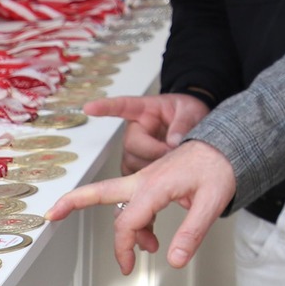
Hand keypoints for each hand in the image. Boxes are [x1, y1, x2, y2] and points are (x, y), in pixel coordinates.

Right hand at [45, 138, 236, 274]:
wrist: (229, 142)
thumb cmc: (221, 164)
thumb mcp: (212, 201)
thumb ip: (192, 232)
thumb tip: (174, 260)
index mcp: (155, 184)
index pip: (128, 222)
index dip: (124, 248)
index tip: (128, 266)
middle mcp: (145, 179)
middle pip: (100, 191)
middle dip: (73, 202)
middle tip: (51, 214)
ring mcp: (148, 178)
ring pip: (120, 203)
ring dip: (126, 228)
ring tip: (145, 249)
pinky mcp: (155, 180)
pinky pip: (135, 202)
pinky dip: (137, 221)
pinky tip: (151, 236)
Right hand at [85, 94, 209, 173]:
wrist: (194, 124)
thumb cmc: (188, 113)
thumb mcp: (191, 111)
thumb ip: (184, 123)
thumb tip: (174, 140)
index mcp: (145, 110)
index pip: (124, 106)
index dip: (105, 107)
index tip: (90, 107)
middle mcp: (135, 130)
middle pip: (131, 145)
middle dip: (152, 152)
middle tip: (172, 152)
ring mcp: (135, 148)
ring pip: (131, 163)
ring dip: (150, 166)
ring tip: (171, 162)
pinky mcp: (137, 164)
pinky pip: (134, 176)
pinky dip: (147, 179)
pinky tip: (160, 178)